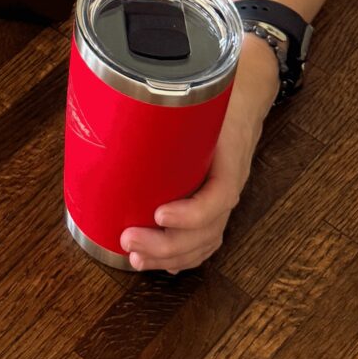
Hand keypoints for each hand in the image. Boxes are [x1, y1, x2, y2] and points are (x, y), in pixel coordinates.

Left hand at [120, 38, 276, 272]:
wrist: (245, 95)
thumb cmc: (216, 95)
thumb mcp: (199, 94)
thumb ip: (165, 99)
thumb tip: (112, 97)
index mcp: (228, 157)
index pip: (219, 196)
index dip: (190, 213)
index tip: (159, 212)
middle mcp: (228, 184)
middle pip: (207, 230)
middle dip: (167, 244)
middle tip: (127, 239)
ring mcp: (223, 197)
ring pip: (205, 241)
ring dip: (170, 256)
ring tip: (135, 258)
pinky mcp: (214, 203)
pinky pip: (206, 238)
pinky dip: (185, 256)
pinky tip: (164, 264)